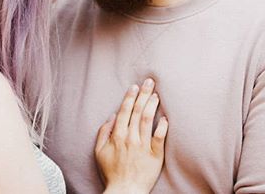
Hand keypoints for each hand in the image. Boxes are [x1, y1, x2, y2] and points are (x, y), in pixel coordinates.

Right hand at [95, 79, 167, 193]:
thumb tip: (112, 117)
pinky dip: (162, 126)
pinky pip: (160, 138)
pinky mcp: (155, 156)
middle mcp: (130, 138)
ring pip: (148, 120)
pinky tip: (165, 117)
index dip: (130, 97)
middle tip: (150, 81)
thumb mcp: (99, 152)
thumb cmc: (111, 172)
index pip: (124, 111)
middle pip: (138, 111)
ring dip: (152, 105)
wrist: (125, 191)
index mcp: (117, 135)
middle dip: (143, 94)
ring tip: (157, 94)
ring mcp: (144, 146)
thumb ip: (103, 132)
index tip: (135, 86)